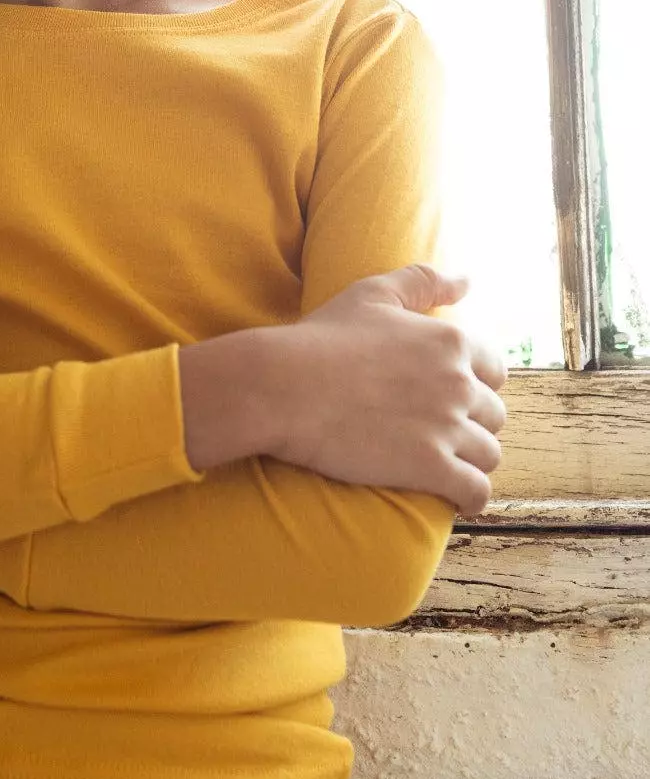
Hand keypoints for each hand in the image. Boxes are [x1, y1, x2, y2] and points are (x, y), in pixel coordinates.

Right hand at [253, 264, 507, 517]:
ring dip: (471, 461)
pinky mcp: (430, 468)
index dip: (476, 383)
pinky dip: (471, 498)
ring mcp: (446, 427)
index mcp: (449, 340)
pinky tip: (454, 498)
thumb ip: (423, 281)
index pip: (495, 370)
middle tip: (440, 432)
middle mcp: (458, 382)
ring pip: (489, 454)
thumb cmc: (322, 338)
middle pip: (494, 414)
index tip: (450, 395)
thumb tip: (468, 280)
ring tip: (446, 464)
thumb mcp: (372, 293)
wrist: (283, 386)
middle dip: (473, 424)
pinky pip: (476, 491)